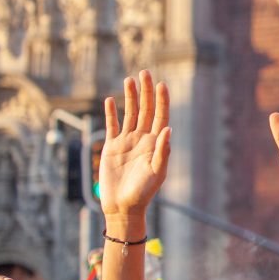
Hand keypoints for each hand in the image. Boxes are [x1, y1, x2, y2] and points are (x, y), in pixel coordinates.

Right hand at [100, 70, 170, 216]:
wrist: (123, 206)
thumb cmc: (143, 193)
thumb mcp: (156, 172)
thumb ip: (162, 151)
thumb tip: (168, 129)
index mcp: (155, 144)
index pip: (160, 117)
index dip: (161, 101)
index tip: (162, 84)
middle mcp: (142, 139)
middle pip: (145, 110)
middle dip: (146, 92)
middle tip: (145, 72)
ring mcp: (126, 142)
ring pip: (129, 114)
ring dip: (130, 97)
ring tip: (130, 79)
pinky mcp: (111, 147)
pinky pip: (112, 126)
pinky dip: (111, 113)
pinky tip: (110, 100)